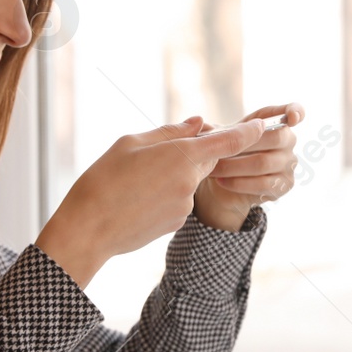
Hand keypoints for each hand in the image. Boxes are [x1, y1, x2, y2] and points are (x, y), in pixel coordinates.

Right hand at [35, 116, 268, 287]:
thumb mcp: (131, 144)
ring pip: (191, 181)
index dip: (248, 132)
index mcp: (181, 156)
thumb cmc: (104, 179)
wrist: (89, 227)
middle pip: (207, 160)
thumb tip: (198, 123)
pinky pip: (180, 200)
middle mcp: (190, 182)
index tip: (262, 125)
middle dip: (194, 153)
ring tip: (137, 181)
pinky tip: (139, 199)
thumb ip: (170, 133)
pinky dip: (167, 194)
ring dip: (175, 176)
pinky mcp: (177, 222)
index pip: (228, 142)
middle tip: (161, 153)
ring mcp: (186, 206)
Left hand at [193, 102, 303, 230]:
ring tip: (212, 169)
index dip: (297, 112)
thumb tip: (203, 126)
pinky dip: (238, 183)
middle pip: (274, 137)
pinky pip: (263, 183)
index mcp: (276, 122)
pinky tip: (222, 181)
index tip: (293, 118)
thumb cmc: (225, 152)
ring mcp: (289, 164)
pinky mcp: (284, 185)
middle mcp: (288, 141)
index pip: (295, 112)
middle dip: (242, 144)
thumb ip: (213, 130)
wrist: (222, 184)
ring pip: (263, 162)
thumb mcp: (217, 137)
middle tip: (217, 151)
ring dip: (234, 166)